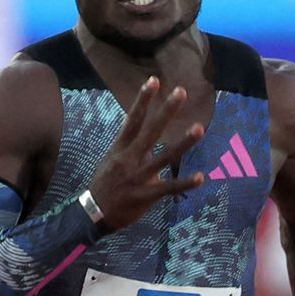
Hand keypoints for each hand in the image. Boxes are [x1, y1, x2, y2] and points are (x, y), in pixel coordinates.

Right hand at [87, 78, 209, 229]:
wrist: (92, 214)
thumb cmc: (104, 186)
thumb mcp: (112, 163)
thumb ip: (132, 151)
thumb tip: (151, 145)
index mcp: (120, 149)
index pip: (133, 120)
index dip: (143, 100)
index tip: (154, 81)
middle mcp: (129, 159)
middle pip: (150, 131)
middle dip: (166, 111)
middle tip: (181, 92)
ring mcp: (138, 177)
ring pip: (164, 157)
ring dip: (183, 143)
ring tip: (200, 128)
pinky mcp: (145, 195)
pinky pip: (168, 188)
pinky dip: (184, 183)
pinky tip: (201, 177)